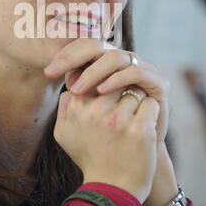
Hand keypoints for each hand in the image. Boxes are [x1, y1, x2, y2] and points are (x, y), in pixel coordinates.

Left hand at [44, 38, 170, 144]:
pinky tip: (102, 91)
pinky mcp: (158, 82)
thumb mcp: (84, 115)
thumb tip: (64, 84)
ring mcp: (142, 69)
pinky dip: (118, 79)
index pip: (82, 48)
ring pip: (115, 57)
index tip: (48, 72)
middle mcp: (123, 62)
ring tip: (78, 89)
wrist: (135, 159)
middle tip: (53, 73)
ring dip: (93, 71)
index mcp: (104, 64)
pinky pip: (136, 72)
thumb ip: (73, 99)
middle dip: (72, 58)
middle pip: (96, 47)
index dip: (65, 56)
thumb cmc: (106, 137)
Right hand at [54, 85, 159, 203]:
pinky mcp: (140, 129)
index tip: (109, 98)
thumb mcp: (63, 134)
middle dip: (122, 90)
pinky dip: (150, 113)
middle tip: (123, 109)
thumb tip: (72, 84)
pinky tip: (143, 127)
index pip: (96, 76)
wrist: (111, 189)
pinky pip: (151, 104)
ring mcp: (118, 119)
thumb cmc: (88, 158)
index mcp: (77, 107)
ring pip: (135, 91)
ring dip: (137, 102)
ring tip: (132, 121)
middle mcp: (96, 110)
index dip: (105, 85)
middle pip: (117, 80)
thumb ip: (65, 105)